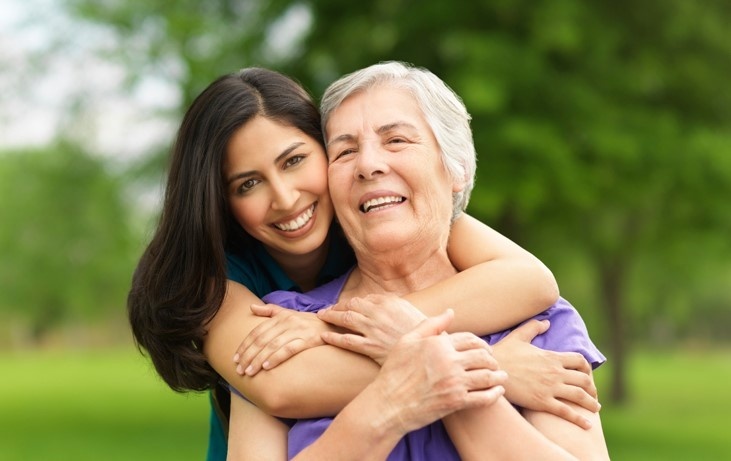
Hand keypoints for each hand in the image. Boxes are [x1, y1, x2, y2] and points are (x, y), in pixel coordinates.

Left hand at [232, 303, 330, 375]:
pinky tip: (267, 367)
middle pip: (262, 339)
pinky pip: (289, 349)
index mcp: (281, 316)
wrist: (335, 325)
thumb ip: (270, 311)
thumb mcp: (290, 313)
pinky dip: (276, 358)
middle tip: (239, 370)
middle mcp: (288, 322)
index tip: (235, 358)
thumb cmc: (310, 322)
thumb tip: (251, 307)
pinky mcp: (309, 340)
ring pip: (273, 345)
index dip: (245, 345)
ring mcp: (299, 330)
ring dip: (258, 359)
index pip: (258, 331)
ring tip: (249, 372)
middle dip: (249, 355)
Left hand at [317, 294, 426, 364]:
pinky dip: (333, 337)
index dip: (352, 302)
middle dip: (337, 306)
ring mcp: (373, 330)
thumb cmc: (422, 331)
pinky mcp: (370, 347)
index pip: (363, 299)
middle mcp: (378, 313)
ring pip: (345, 319)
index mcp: (389, 302)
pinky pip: (346, 341)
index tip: (345, 305)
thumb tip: (383, 299)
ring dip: (331, 317)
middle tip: (327, 309)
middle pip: (351, 305)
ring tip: (322, 317)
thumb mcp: (410, 310)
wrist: (428, 349)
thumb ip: (394, 303)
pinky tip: (324, 336)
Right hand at [372, 309, 506, 432]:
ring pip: (488, 376)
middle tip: (495, 363)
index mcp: (439, 344)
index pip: (470, 339)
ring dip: (498, 376)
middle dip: (492, 359)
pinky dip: (495, 394)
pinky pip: (484, 398)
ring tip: (502, 376)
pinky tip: (498, 392)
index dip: (481, 344)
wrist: (388, 404)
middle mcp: (449, 361)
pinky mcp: (456, 402)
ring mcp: (454, 382)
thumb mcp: (407, 341)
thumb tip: (450, 312)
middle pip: (483, 356)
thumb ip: (430, 325)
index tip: (485, 349)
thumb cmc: (394, 371)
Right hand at [492, 319, 599, 429]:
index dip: (587, 368)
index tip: (588, 374)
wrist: (490, 371)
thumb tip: (546, 322)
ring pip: (579, 396)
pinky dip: (579, 419)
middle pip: (584, 380)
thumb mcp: (518, 336)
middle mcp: (555, 373)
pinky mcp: (542, 402)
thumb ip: (533, 327)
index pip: (579, 361)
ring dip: (591, 403)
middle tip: (593, 394)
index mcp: (552, 357)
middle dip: (592, 388)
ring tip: (595, 408)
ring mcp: (550, 388)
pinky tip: (587, 424)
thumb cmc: (502, 353)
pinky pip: (566, 412)